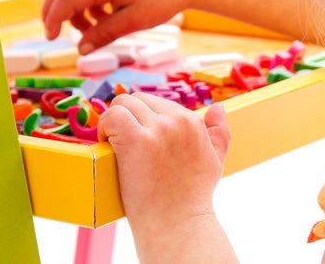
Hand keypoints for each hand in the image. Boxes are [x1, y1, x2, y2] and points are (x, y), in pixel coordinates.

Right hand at [41, 0, 195, 53]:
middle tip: (54, 34)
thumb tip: (80, 50)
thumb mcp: (133, 21)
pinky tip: (104, 18)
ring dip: (73, 9)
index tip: (51, 38)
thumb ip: (104, 34)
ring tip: (92, 31)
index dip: (53, 19)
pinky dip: (87, 3)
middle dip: (53, 10)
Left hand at [98, 92, 231, 231]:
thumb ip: (219, 132)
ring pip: (123, 103)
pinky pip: (112, 115)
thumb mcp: (215, 161)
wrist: (179, 225)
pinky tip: (107, 143)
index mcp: (193, 122)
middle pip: (138, 99)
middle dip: (128, 118)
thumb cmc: (192, 198)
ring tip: (114, 145)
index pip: (157, 103)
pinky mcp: (135, 140)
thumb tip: (218, 107)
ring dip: (113, 122)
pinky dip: (104, 125)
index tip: (141, 144)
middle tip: (124, 144)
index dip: (144, 121)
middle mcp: (176, 121)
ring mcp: (156, 130)